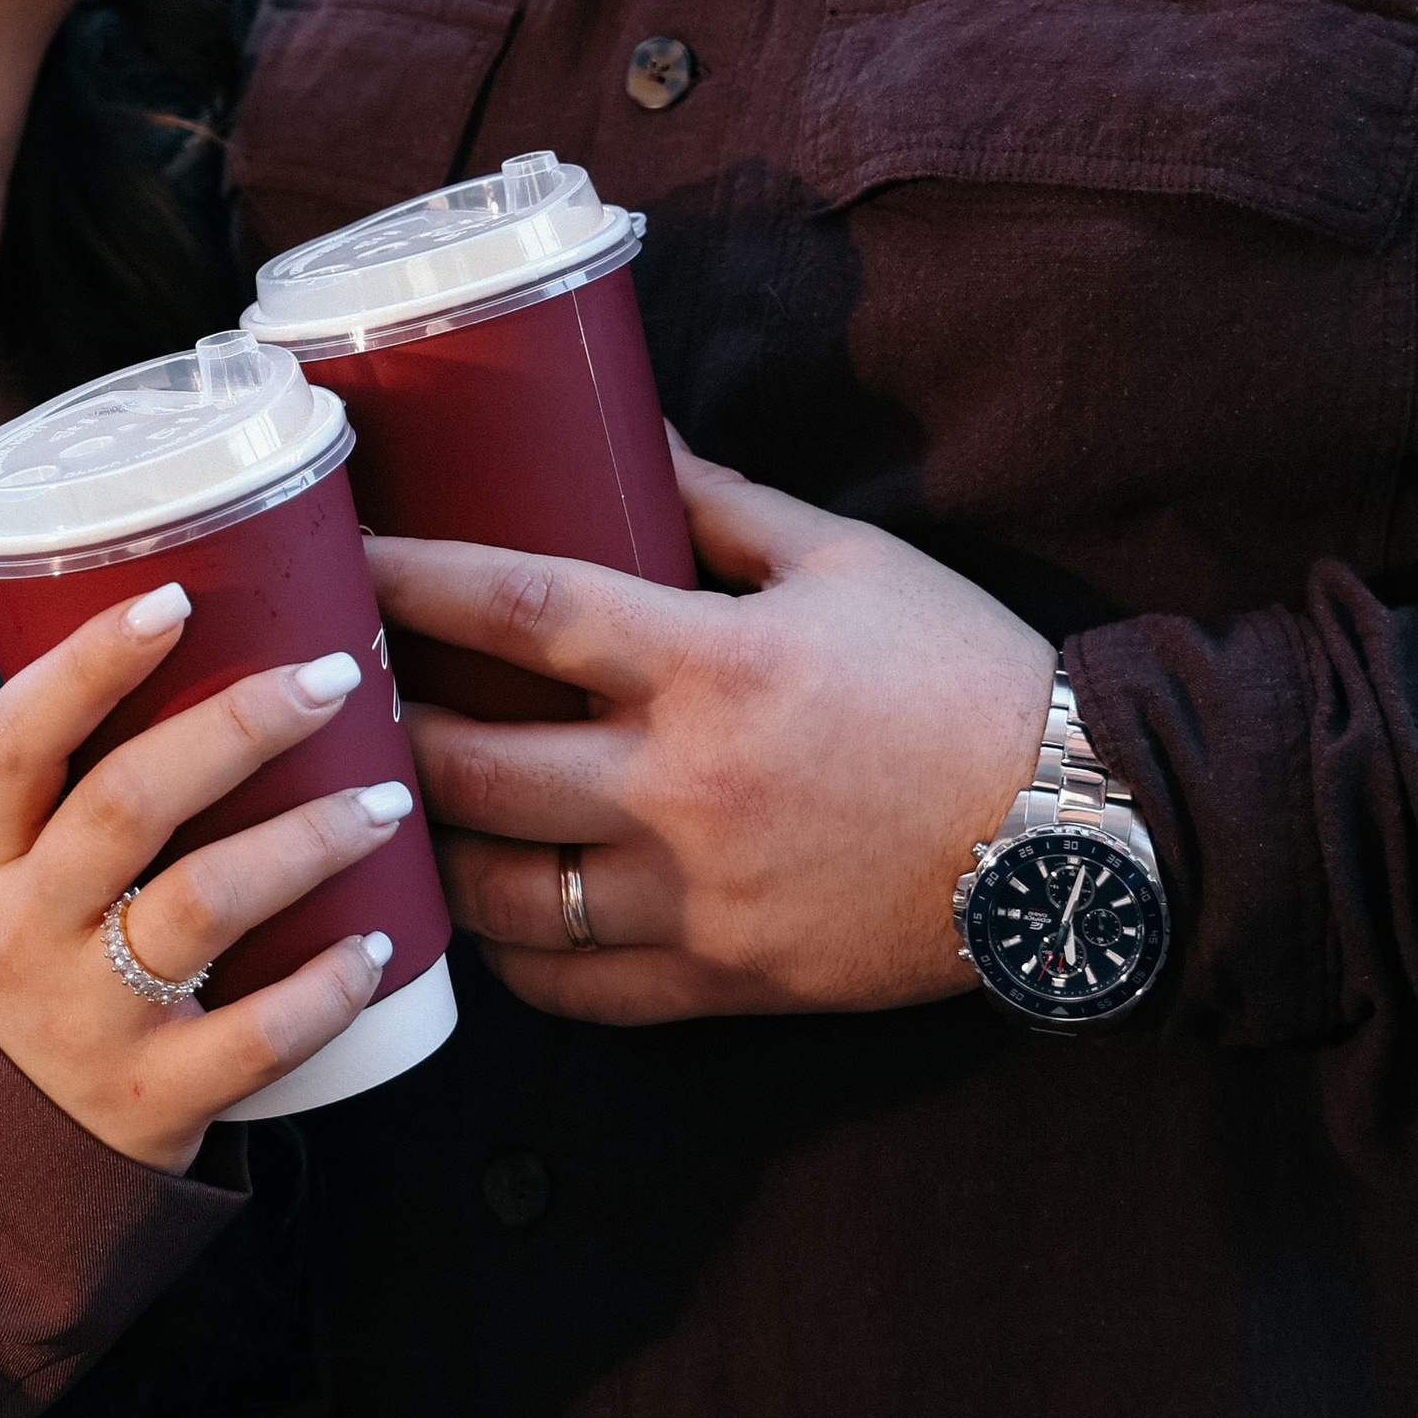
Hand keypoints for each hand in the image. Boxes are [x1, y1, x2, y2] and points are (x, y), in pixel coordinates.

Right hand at [0, 586, 407, 1170]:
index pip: (13, 740)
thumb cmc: (35, 965)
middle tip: (332, 680)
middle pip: (127, 804)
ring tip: (385, 800)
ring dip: (306, 841)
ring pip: (202, 905)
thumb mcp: (12, 875)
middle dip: (237, 728)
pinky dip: (326, 987)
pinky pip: (255, 1036)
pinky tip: (379, 945)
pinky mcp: (152, 1099)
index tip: (175, 598)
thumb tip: (215, 635)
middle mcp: (23, 930)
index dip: (89, 664)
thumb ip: (77, 782)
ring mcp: (85, 1018)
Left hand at [372, 437, 1052, 1021]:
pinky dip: (510, 956)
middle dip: (386, 728)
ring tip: (391, 808)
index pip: (517, 609)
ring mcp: (700, 896)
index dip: (409, 579)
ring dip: (428, 849)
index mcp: (713, 662)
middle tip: (341, 698)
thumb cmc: (963, 677)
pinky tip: (484, 913)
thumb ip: (719, 500)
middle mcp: (686, 786)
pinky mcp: (725, 980)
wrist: (1077, 834)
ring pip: (501, 892)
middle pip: (473, 763)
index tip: (343, 558)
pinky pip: (575, 988)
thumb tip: (625, 429)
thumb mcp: (845, 558)